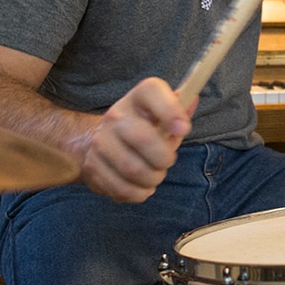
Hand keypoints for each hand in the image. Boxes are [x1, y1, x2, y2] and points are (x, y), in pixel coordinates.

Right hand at [78, 77, 193, 202]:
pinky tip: (140, 187)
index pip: (151, 91)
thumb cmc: (141, 128)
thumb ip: (179, 108)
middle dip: (164, 158)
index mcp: (137, 98)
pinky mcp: (92, 166)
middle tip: (167, 162)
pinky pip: (122, 188)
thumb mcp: (160, 114)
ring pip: (134, 170)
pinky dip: (138, 193)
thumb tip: (193, 100)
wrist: (95, 142)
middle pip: (144, 139)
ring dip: (153, 179)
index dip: (170, 110)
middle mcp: (115, 116)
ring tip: (154, 176)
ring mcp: (100, 141)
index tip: (184, 129)